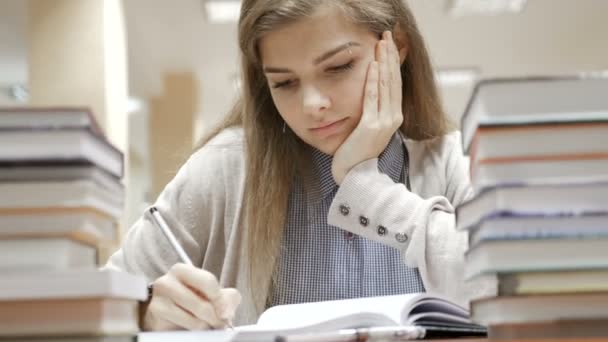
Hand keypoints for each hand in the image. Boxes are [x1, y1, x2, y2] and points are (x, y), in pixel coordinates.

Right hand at [142, 263, 240, 330]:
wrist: (166, 317)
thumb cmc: (192, 301)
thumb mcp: (214, 295)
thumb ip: (228, 298)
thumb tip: (227, 313)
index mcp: (183, 270)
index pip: (208, 281)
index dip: (220, 300)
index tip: (225, 313)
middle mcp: (167, 281)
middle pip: (201, 304)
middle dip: (215, 317)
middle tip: (218, 323)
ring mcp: (159, 298)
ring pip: (194, 318)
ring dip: (205, 325)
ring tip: (205, 324)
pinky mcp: (156, 315)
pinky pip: (183, 327)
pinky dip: (193, 330)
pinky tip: (191, 327)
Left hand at [332, 31, 402, 183]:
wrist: (354, 175)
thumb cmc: (358, 152)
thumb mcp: (370, 127)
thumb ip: (373, 109)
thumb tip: (371, 91)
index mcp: (394, 117)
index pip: (395, 84)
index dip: (393, 63)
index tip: (389, 45)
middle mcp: (393, 118)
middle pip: (393, 80)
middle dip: (390, 56)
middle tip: (386, 36)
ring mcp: (384, 122)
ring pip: (385, 86)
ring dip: (383, 63)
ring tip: (381, 44)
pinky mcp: (371, 126)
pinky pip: (372, 98)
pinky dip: (372, 80)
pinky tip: (372, 66)